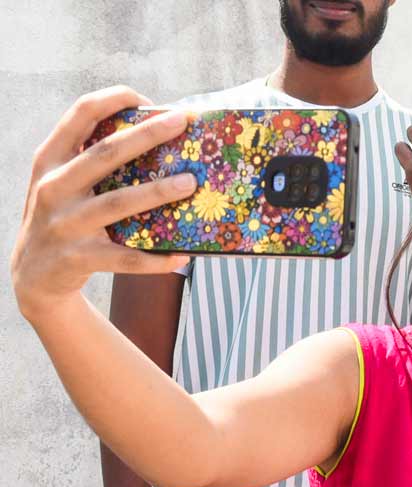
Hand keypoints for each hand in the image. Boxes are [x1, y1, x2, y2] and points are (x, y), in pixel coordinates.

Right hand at [10, 86, 193, 321]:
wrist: (33, 275)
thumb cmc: (64, 216)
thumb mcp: (62, 181)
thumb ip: (91, 159)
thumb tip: (154, 135)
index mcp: (50, 159)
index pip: (80, 114)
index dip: (114, 99)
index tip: (147, 99)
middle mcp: (53, 186)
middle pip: (104, 153)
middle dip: (146, 134)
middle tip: (181, 121)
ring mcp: (65, 223)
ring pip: (118, 202)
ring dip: (158, 192)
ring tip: (191, 183)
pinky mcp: (79, 258)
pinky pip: (125, 257)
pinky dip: (156, 258)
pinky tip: (183, 254)